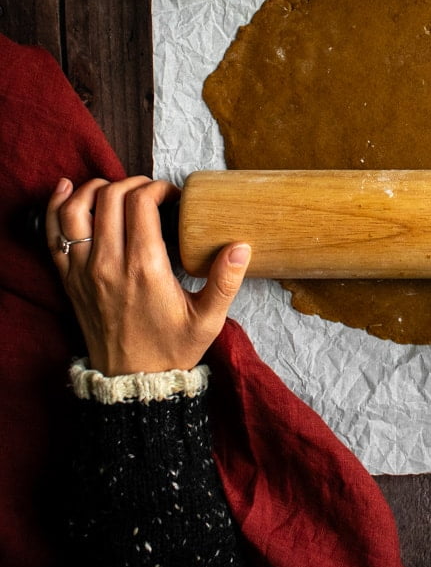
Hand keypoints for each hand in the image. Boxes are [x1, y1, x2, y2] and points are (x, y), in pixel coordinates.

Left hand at [46, 176, 250, 374]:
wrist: (132, 382)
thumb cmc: (171, 350)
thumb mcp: (208, 320)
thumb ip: (225, 281)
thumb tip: (241, 247)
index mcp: (145, 268)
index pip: (141, 203)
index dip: (158, 188)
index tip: (171, 197)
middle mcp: (109, 264)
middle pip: (110, 198)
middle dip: (132, 184)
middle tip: (149, 193)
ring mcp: (84, 271)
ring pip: (75, 209)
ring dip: (94, 189)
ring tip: (114, 189)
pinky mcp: (69, 279)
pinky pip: (54, 233)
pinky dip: (57, 207)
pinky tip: (68, 190)